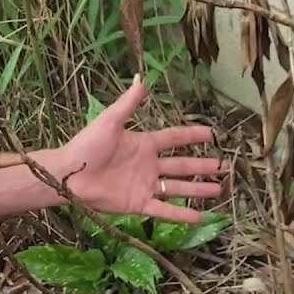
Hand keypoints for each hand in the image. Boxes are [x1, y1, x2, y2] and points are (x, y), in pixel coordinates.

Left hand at [57, 75, 225, 222]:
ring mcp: (145, 185)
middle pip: (182, 165)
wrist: (69, 175)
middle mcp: (148, 165)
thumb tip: (141, 78)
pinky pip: (164, 209)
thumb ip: (128, 103)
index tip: (211, 133)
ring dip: (198, 189)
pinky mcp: (138, 203)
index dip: (191, 135)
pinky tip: (199, 215)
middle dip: (203, 165)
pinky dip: (181, 213)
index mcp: (143, 144)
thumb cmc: (87, 146)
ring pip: (178, 188)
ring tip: (218, 189)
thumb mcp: (110, 121)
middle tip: (224, 165)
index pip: (173, 138)